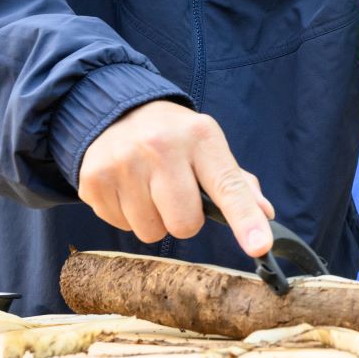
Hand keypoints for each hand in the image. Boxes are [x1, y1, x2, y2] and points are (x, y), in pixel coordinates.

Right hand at [77, 100, 275, 256]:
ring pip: (151, 232)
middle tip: (176, 193)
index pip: (228, 186)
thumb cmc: (174, 137)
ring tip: (148, 187)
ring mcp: (124, 163)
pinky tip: (127, 188)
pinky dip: (127, 216)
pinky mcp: (93, 180)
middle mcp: (161, 146)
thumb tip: (265, 214)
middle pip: (185, 224)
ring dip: (154, 219)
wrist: (116, 111)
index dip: (245, 220)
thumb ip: (236, 182)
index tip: (260, 247)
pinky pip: (121, 228)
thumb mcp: (208, 146)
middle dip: (184, 220)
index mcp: (200, 136)